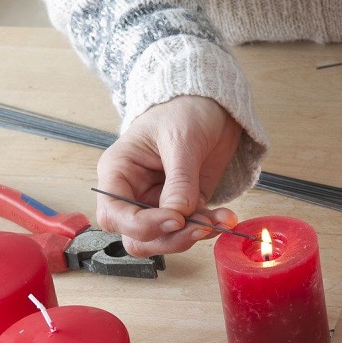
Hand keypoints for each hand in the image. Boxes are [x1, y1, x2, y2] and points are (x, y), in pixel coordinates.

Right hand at [95, 96, 242, 256]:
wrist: (211, 104)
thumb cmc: (183, 110)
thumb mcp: (181, 140)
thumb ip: (179, 180)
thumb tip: (179, 214)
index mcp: (118, 172)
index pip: (114, 215)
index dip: (142, 225)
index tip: (175, 219)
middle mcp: (134, 192)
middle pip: (138, 236)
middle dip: (170, 239)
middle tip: (201, 228)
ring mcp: (160, 201)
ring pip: (166, 238)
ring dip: (193, 235)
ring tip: (220, 220)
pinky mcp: (187, 204)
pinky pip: (194, 226)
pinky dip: (211, 226)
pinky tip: (227, 217)